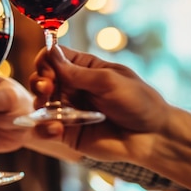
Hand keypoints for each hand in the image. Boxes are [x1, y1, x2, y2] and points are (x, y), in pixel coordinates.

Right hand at [29, 45, 173, 161]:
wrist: (152, 137)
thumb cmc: (138, 103)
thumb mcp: (109, 81)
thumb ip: (78, 72)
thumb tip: (51, 53)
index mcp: (83, 68)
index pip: (53, 58)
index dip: (45, 62)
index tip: (49, 71)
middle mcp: (72, 87)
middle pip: (41, 79)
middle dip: (39, 83)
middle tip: (47, 89)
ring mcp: (67, 110)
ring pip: (39, 104)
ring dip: (39, 106)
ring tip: (51, 112)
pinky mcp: (66, 133)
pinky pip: (44, 129)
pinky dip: (43, 128)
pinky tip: (55, 129)